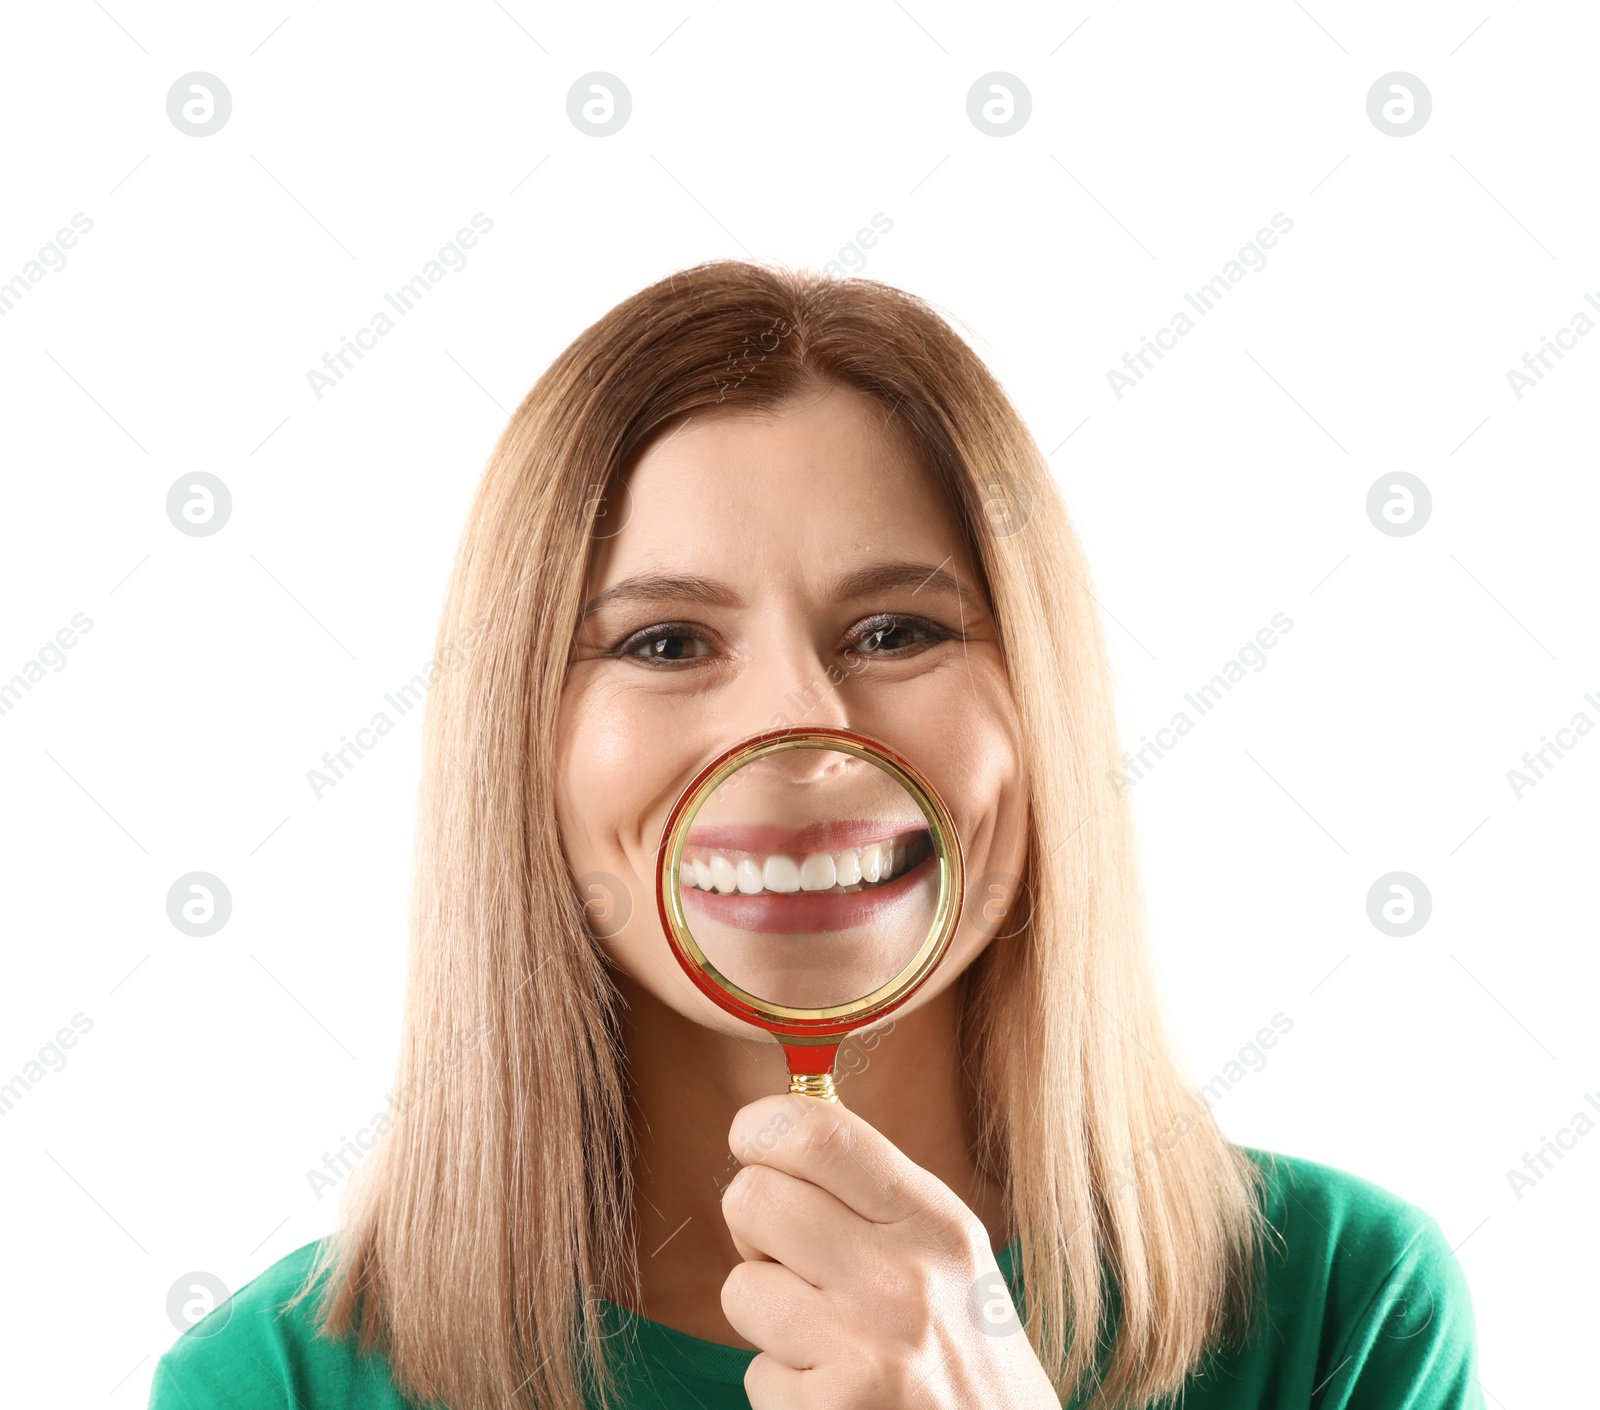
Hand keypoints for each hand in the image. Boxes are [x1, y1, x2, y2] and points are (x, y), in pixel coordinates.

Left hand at [720, 1094, 1061, 1408]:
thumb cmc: (964, 1350)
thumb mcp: (947, 1252)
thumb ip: (873, 1191)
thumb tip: (777, 1128)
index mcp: (932, 1221)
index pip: (817, 1133)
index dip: (760, 1126)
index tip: (752, 1142)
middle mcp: (903, 1277)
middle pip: (754, 1198)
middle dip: (753, 1228)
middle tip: (791, 1259)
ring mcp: (866, 1350)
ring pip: (741, 1288)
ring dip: (767, 1316)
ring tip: (823, 1334)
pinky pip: (755, 1375)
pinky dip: (783, 1387)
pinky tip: (836, 1391)